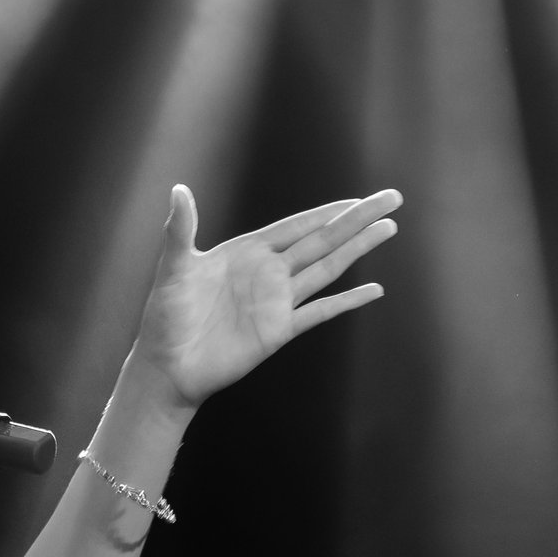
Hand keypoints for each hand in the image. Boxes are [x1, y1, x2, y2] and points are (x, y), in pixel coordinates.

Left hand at [132, 184, 400, 407]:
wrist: (167, 367)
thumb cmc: (165, 318)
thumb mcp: (173, 269)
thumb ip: (180, 230)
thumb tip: (179, 189)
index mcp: (246, 253)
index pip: (296, 226)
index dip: (327, 211)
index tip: (357, 199)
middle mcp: (267, 274)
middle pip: (321, 240)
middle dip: (356, 220)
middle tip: (392, 199)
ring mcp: (276, 302)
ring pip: (327, 269)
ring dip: (358, 249)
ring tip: (389, 228)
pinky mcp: (279, 331)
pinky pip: (320, 313)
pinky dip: (347, 301)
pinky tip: (373, 290)